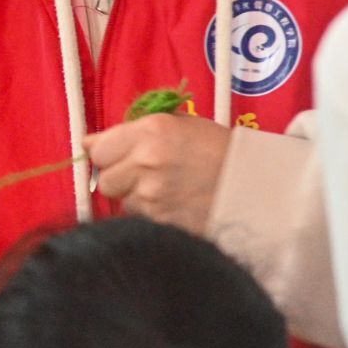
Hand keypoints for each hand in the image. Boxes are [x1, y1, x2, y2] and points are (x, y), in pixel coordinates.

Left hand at [85, 114, 232, 234]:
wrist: (257, 185)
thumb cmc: (219, 150)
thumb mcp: (179, 125)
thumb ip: (134, 131)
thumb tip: (89, 143)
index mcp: (152, 131)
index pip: (99, 149)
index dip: (106, 154)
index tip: (116, 156)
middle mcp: (147, 162)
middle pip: (104, 179)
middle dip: (117, 178)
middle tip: (141, 175)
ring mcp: (153, 196)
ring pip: (121, 202)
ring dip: (134, 197)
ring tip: (164, 191)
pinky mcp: (162, 222)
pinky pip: (139, 219)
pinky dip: (149, 215)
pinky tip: (172, 206)